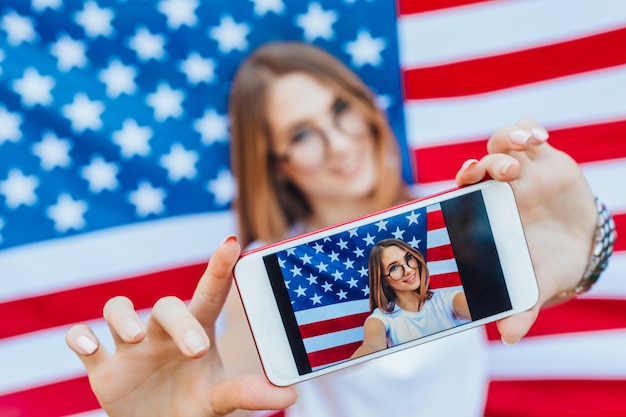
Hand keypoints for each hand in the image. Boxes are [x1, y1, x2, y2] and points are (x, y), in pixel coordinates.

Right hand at [66, 236, 297, 416]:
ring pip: (118, 308)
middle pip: (166, 305)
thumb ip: (248, 394)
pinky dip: (80, 338)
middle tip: (196, 350)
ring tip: (137, 339)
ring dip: (125, 317)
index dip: (219, 268)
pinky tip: (90, 348)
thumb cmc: (194, 404)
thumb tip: (290, 397)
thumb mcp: (221, 401)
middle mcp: (163, 331)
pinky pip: (81, 338)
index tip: (232, 242)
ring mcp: (130, 346)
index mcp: (197, 332)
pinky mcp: (102, 366)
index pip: (210, 294)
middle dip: (179, 322)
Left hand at [455, 119, 596, 343]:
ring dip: (507, 140)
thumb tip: (509, 338)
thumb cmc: (544, 264)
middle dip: (485, 165)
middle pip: (480, 167)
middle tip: (504, 173)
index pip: (463, 195)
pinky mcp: (542, 156)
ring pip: (501, 144)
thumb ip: (522, 309)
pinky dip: (528, 127)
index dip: (459, 186)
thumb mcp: (536, 286)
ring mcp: (519, 169)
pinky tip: (537, 135)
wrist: (578, 245)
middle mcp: (497, 190)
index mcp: (486, 215)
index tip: (465, 181)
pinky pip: (528, 132)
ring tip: (524, 145)